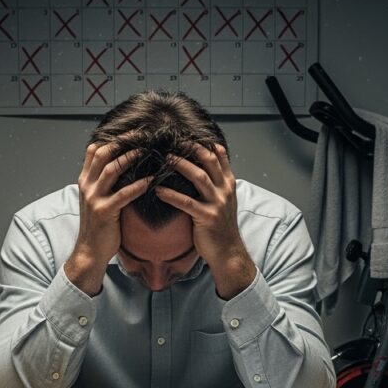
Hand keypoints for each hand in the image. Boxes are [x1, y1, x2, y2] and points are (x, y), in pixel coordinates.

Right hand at [64, 142, 149, 295]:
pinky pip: (123, 194)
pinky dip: (138, 185)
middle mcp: (87, 186)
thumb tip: (123, 166)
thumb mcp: (96, 199)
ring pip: (112, 169)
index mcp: (85, 180)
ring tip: (148, 150)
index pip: (94, 150)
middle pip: (103, 154)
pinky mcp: (105, 212)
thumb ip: (104, 183)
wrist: (89, 251)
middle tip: (143, 134)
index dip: (112, 138)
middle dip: (123, 141)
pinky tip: (151, 180)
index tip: (131, 132)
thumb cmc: (99, 225)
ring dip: (131, 157)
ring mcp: (94, 198)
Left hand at [156, 144, 256, 298]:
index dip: (205, 144)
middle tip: (174, 141)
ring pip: (198, 177)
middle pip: (209, 161)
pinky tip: (158, 190)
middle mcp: (225, 191)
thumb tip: (205, 169)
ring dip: (181, 165)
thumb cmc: (221, 228)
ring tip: (165, 158)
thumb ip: (217, 184)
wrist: (228, 252)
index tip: (189, 135)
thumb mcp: (224, 202)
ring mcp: (217, 204)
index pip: (219, 157)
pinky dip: (171, 195)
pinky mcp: (207, 217)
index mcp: (229, 185)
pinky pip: (186, 202)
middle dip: (192, 149)